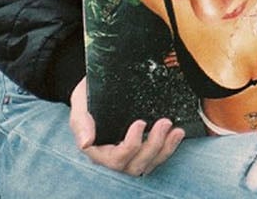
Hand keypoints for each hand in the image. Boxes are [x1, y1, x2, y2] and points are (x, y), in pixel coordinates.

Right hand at [68, 78, 184, 176]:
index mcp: (98, 151)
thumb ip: (81, 123)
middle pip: (136, 165)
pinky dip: (169, 147)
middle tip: (164, 122)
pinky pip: (157, 157)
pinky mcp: (142, 151)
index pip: (116, 159)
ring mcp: (130, 157)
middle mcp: (114, 158)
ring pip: (149, 164)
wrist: (97, 91)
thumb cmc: (87, 99)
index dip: (131, 145)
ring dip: (165, 148)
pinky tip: (177, 133)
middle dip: (153, 146)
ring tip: (176, 130)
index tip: (141, 122)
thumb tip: (85, 143)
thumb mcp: (80, 105)